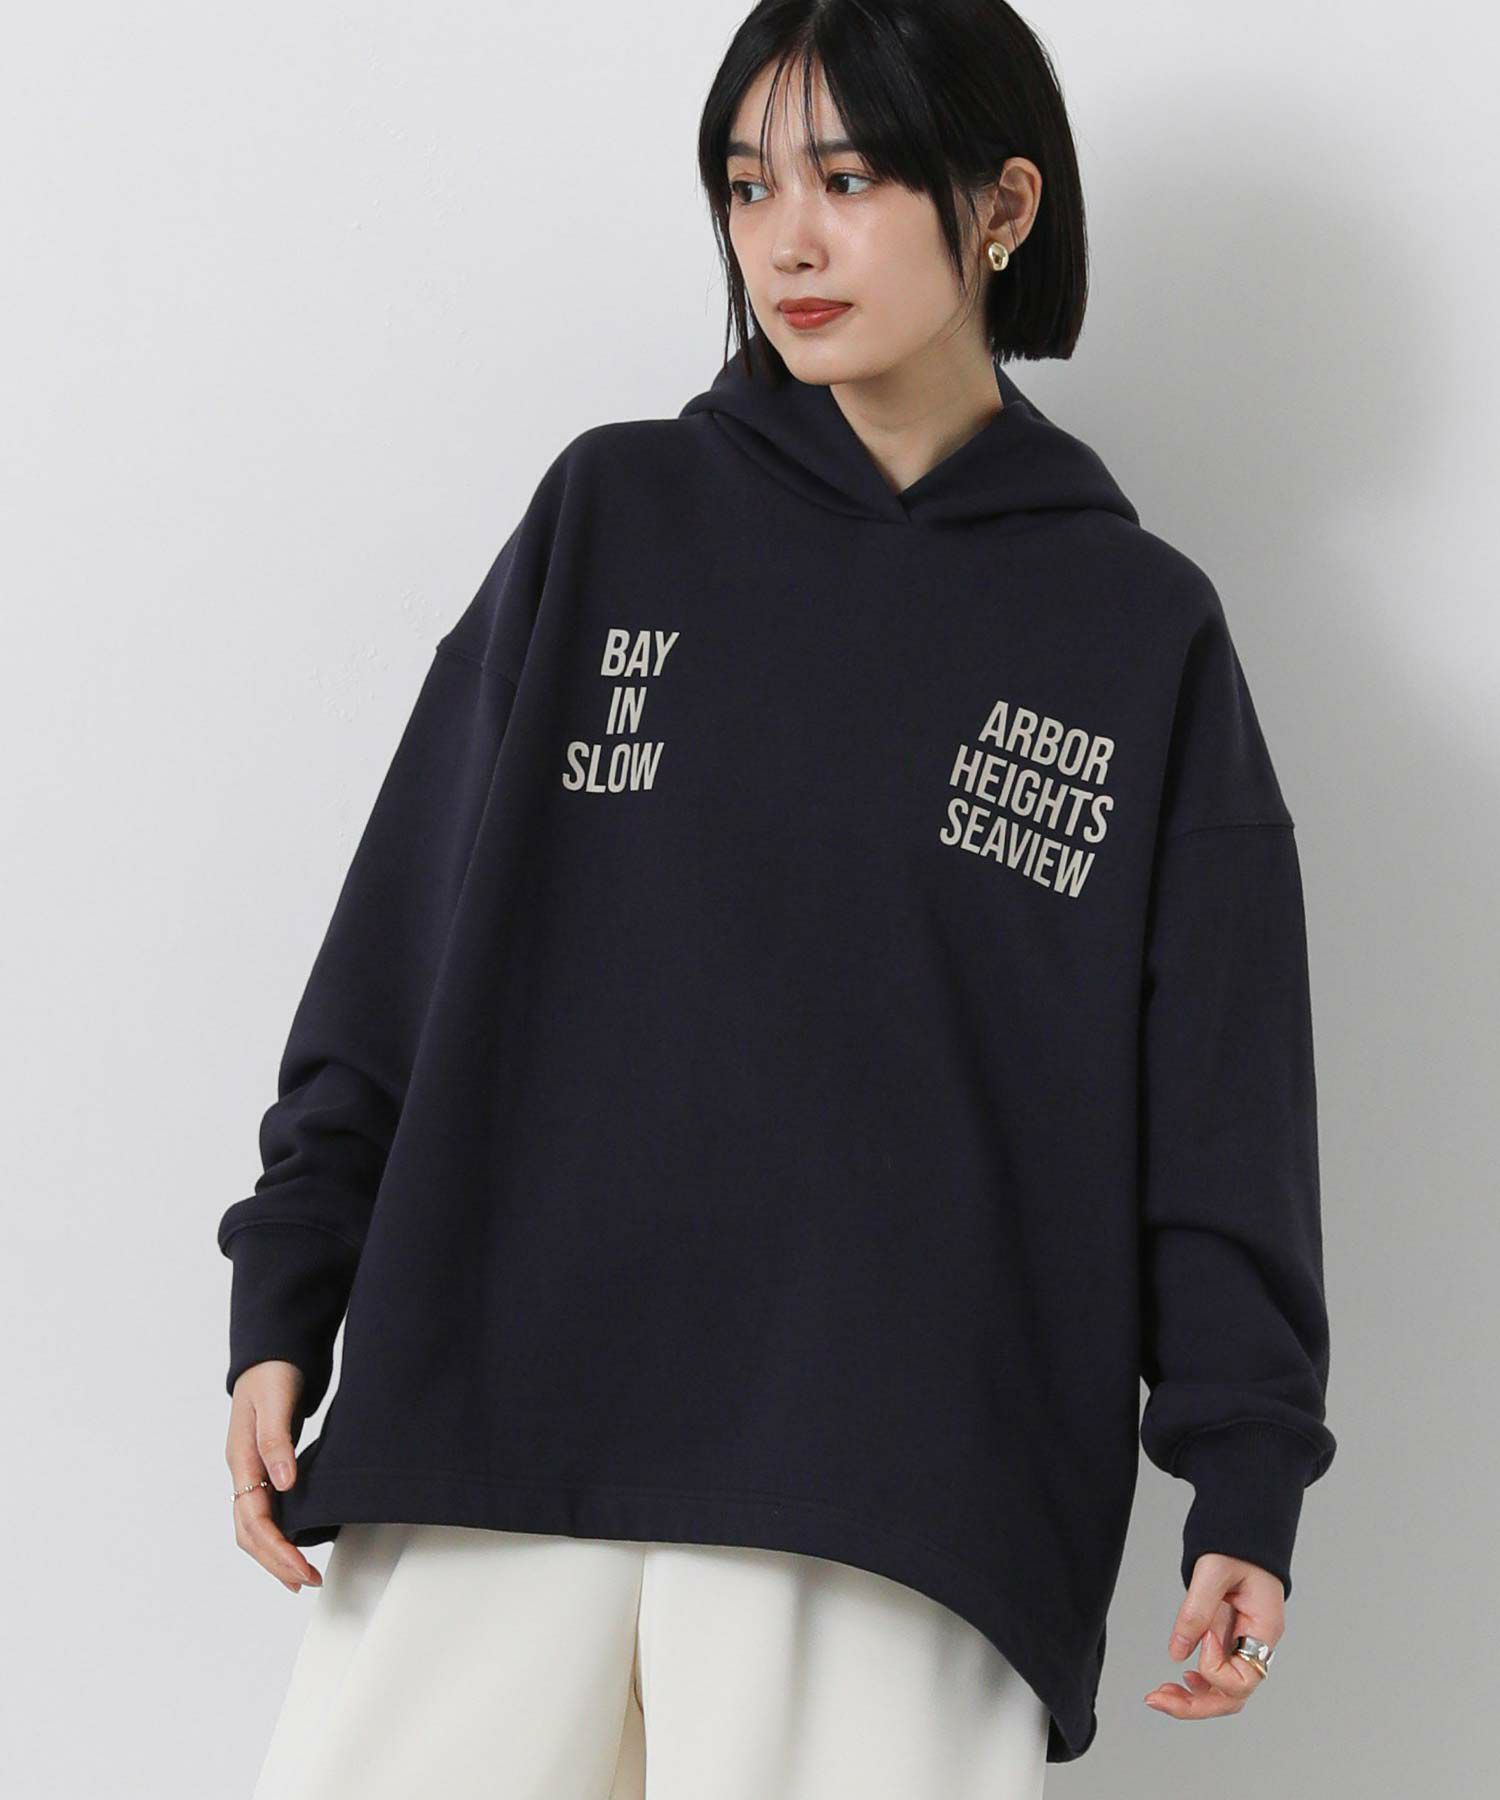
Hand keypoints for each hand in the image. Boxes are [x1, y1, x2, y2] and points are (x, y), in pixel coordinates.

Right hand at [225, 1360, 323, 1593]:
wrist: (271, 1353)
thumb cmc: (272, 1374)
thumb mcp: (275, 1402)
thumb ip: (276, 1441)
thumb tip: (283, 1484)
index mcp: (242, 1459)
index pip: (254, 1520)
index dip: (278, 1549)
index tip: (303, 1569)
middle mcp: (243, 1471)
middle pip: (250, 1532)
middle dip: (276, 1562)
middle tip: (309, 1581)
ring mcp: (251, 1471)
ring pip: (254, 1526)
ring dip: (275, 1554)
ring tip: (302, 1575)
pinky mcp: (264, 1468)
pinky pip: (264, 1511)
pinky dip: (277, 1534)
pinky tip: (295, 1543)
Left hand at [1143, 1554, 1281, 1722]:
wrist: (1243, 1527)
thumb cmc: (1236, 1544)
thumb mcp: (1213, 1570)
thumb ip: (1197, 1611)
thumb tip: (1177, 1652)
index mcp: (1265, 1628)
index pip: (1246, 1676)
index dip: (1216, 1665)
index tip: (1203, 1634)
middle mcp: (1257, 1644)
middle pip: (1234, 1696)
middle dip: (1196, 1704)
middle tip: (1156, 1698)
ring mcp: (1244, 1644)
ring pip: (1225, 1691)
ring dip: (1193, 1699)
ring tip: (1159, 1694)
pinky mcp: (1230, 1639)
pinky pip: (1218, 1673)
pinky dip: (1198, 1682)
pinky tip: (1180, 1677)